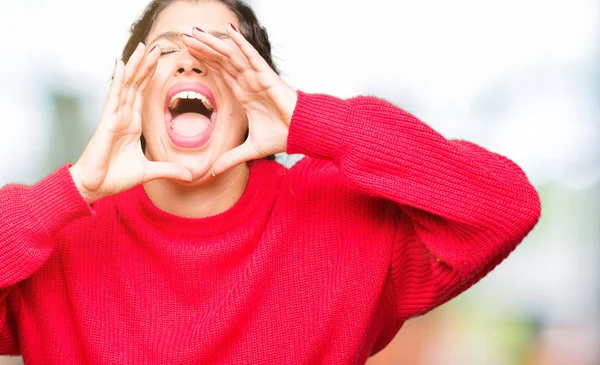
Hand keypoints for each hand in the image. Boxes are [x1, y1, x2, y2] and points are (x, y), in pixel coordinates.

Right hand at [70, 43, 191, 203]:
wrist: (94, 187)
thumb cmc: (115, 178)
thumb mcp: (149, 172)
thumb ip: (169, 170)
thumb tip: (190, 175)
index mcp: (132, 123)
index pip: (143, 93)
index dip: (150, 76)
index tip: (160, 60)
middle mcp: (123, 116)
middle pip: (136, 84)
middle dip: (146, 64)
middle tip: (157, 45)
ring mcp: (114, 116)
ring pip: (127, 85)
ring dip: (136, 65)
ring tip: (144, 46)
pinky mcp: (107, 121)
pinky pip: (114, 96)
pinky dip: (118, 79)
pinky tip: (121, 63)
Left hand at [183, 24, 297, 174]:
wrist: (303, 133)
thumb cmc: (283, 136)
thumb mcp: (251, 150)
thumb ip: (232, 158)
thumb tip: (214, 172)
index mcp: (244, 94)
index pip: (220, 73)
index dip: (204, 61)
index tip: (187, 52)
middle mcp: (248, 81)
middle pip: (221, 60)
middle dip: (202, 48)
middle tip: (182, 36)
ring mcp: (257, 77)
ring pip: (231, 55)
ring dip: (213, 43)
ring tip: (195, 31)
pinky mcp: (267, 76)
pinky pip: (251, 56)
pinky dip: (240, 43)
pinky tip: (229, 30)